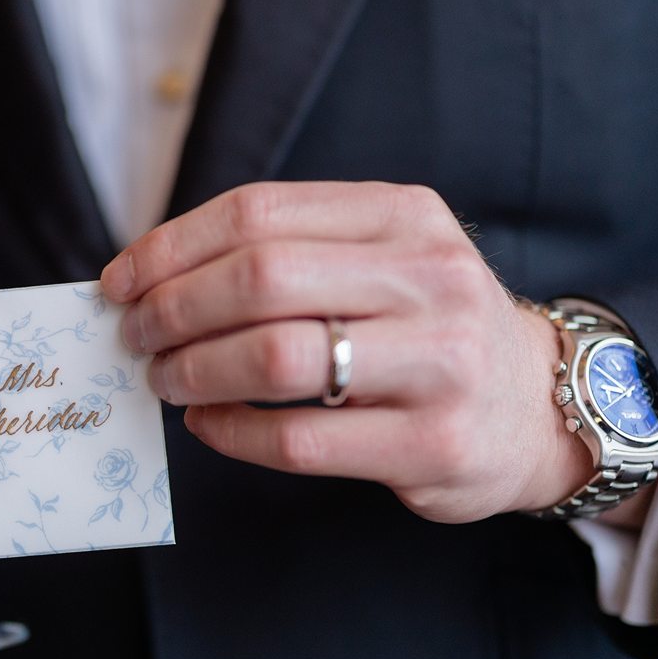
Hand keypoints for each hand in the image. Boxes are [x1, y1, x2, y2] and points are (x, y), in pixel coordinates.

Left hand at [100, 182, 594, 523]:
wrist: (536, 406)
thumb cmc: (426, 324)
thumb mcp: (383, 254)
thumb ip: (288, 249)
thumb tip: (150, 272)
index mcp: (404, 216)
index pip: (258, 213)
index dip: (171, 247)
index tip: (121, 280)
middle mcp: (430, 279)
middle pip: (260, 279)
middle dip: (173, 309)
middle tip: (136, 336)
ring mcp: (438, 364)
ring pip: (275, 358)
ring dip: (195, 370)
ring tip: (165, 379)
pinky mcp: (431, 445)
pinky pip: (299, 439)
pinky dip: (231, 432)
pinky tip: (208, 424)